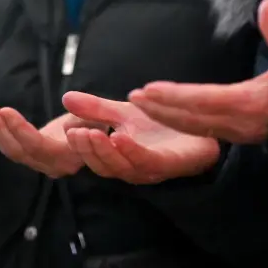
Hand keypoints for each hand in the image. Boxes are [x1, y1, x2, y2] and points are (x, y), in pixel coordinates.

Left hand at [0, 105, 96, 177]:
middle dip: (0, 128)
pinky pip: (13, 148)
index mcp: (69, 157)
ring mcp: (42, 163)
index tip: (6, 110)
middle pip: (20, 152)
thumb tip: (69, 128)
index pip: (38, 146)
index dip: (20, 130)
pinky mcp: (35, 157)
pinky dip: (0, 131)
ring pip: (13, 151)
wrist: (102, 138)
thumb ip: (87, 118)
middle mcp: (54, 166)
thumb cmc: (101, 125)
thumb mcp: (99, 117)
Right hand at [62, 91, 220, 183]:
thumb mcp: (124, 112)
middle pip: (104, 166)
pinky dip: (131, 151)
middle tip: (76, 133)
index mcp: (119, 159)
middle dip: (88, 151)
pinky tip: (120, 137)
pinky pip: (146, 162)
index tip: (67, 130)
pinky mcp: (168, 165)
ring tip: (93, 134)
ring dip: (105, 152)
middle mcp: (131, 168)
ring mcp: (150, 170)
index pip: (93, 158)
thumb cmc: (160, 126)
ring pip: (121, 168)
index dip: (79, 147)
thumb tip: (66, 98)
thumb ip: (96, 109)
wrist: (200, 128)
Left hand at [128, 0, 267, 143]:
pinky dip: (180, 124)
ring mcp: (237, 132)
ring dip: (166, 117)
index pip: (203, 99)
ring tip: (142, 106)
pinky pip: (202, 132)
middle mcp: (238, 121)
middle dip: (161, 108)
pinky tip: (165, 117)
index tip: (150, 89)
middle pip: (191, 118)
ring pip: (194, 128)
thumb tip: (265, 5)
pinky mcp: (237, 136)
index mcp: (248, 102)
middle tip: (133, 97)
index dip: (174, 96)